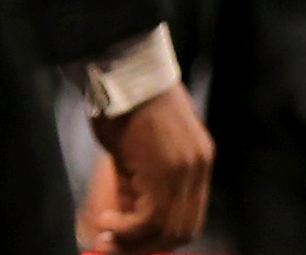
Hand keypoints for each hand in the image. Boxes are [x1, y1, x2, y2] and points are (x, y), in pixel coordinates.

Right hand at [80, 82, 213, 252]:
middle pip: (181, 229)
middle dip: (146, 246)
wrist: (121, 68)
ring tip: (107, 235)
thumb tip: (127, 216)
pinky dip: (127, 228)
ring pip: (166, 228)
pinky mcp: (167, 171)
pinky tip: (107, 221)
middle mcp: (198, 167)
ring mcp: (186, 170)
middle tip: (112, 247)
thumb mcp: (136, 149)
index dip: (160, 236)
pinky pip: (149, 217)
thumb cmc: (122, 100)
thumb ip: (139, 182)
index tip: (130, 242)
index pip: (188, 217)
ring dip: (133, 240)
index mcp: (198, 160)